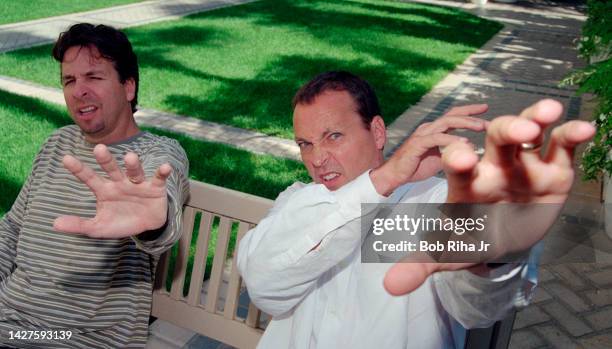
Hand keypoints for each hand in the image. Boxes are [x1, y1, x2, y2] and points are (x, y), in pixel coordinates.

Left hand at [53, 144, 171, 238]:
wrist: (146, 228)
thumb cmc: (120, 223)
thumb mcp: (98, 227)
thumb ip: (78, 225)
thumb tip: (54, 224)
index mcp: (104, 190)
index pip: (89, 178)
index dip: (78, 169)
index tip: (65, 159)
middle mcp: (120, 183)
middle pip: (112, 169)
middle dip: (106, 160)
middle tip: (99, 148)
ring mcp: (137, 184)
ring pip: (134, 172)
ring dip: (133, 165)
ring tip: (130, 157)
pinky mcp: (155, 188)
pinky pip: (158, 178)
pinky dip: (162, 172)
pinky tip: (165, 167)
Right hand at [371, 104, 488, 195]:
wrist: (394, 176)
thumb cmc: (415, 167)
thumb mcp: (439, 158)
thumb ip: (451, 151)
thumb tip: (469, 148)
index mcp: (433, 130)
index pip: (452, 115)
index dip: (468, 111)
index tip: (485, 109)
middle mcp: (428, 128)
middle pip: (452, 115)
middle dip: (470, 113)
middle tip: (486, 114)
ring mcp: (422, 135)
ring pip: (446, 122)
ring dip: (465, 123)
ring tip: (480, 126)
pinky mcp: (418, 144)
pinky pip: (437, 138)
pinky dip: (451, 139)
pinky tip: (464, 142)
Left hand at [383, 99, 595, 294]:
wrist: (501, 236)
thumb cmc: (471, 238)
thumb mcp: (448, 252)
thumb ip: (422, 264)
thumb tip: (391, 287)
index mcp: (466, 182)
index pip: (459, 165)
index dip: (458, 159)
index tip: (458, 157)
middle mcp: (495, 166)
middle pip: (498, 139)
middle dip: (507, 130)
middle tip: (520, 130)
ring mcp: (524, 164)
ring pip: (530, 133)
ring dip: (538, 120)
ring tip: (550, 113)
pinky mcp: (554, 169)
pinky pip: (562, 147)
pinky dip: (572, 136)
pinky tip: (584, 128)